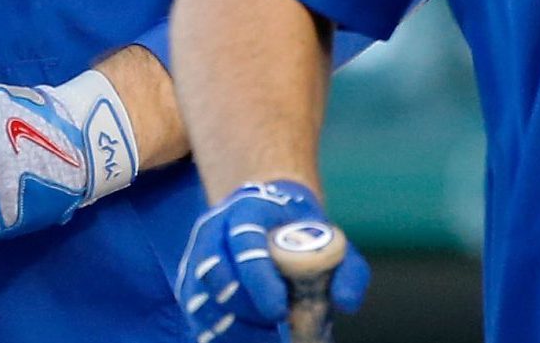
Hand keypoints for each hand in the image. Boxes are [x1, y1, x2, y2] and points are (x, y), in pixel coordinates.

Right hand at [177, 180, 368, 339]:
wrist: (269, 219)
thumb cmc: (304, 234)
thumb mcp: (332, 242)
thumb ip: (348, 270)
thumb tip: (346, 304)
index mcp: (248, 210)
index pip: (244, 241)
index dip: (257, 279)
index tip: (278, 311)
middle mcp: (214, 230)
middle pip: (217, 274)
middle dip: (246, 311)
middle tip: (275, 332)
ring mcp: (196, 257)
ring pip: (201, 300)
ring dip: (232, 329)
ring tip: (266, 340)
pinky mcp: (190, 285)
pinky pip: (196, 317)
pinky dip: (219, 336)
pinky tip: (247, 341)